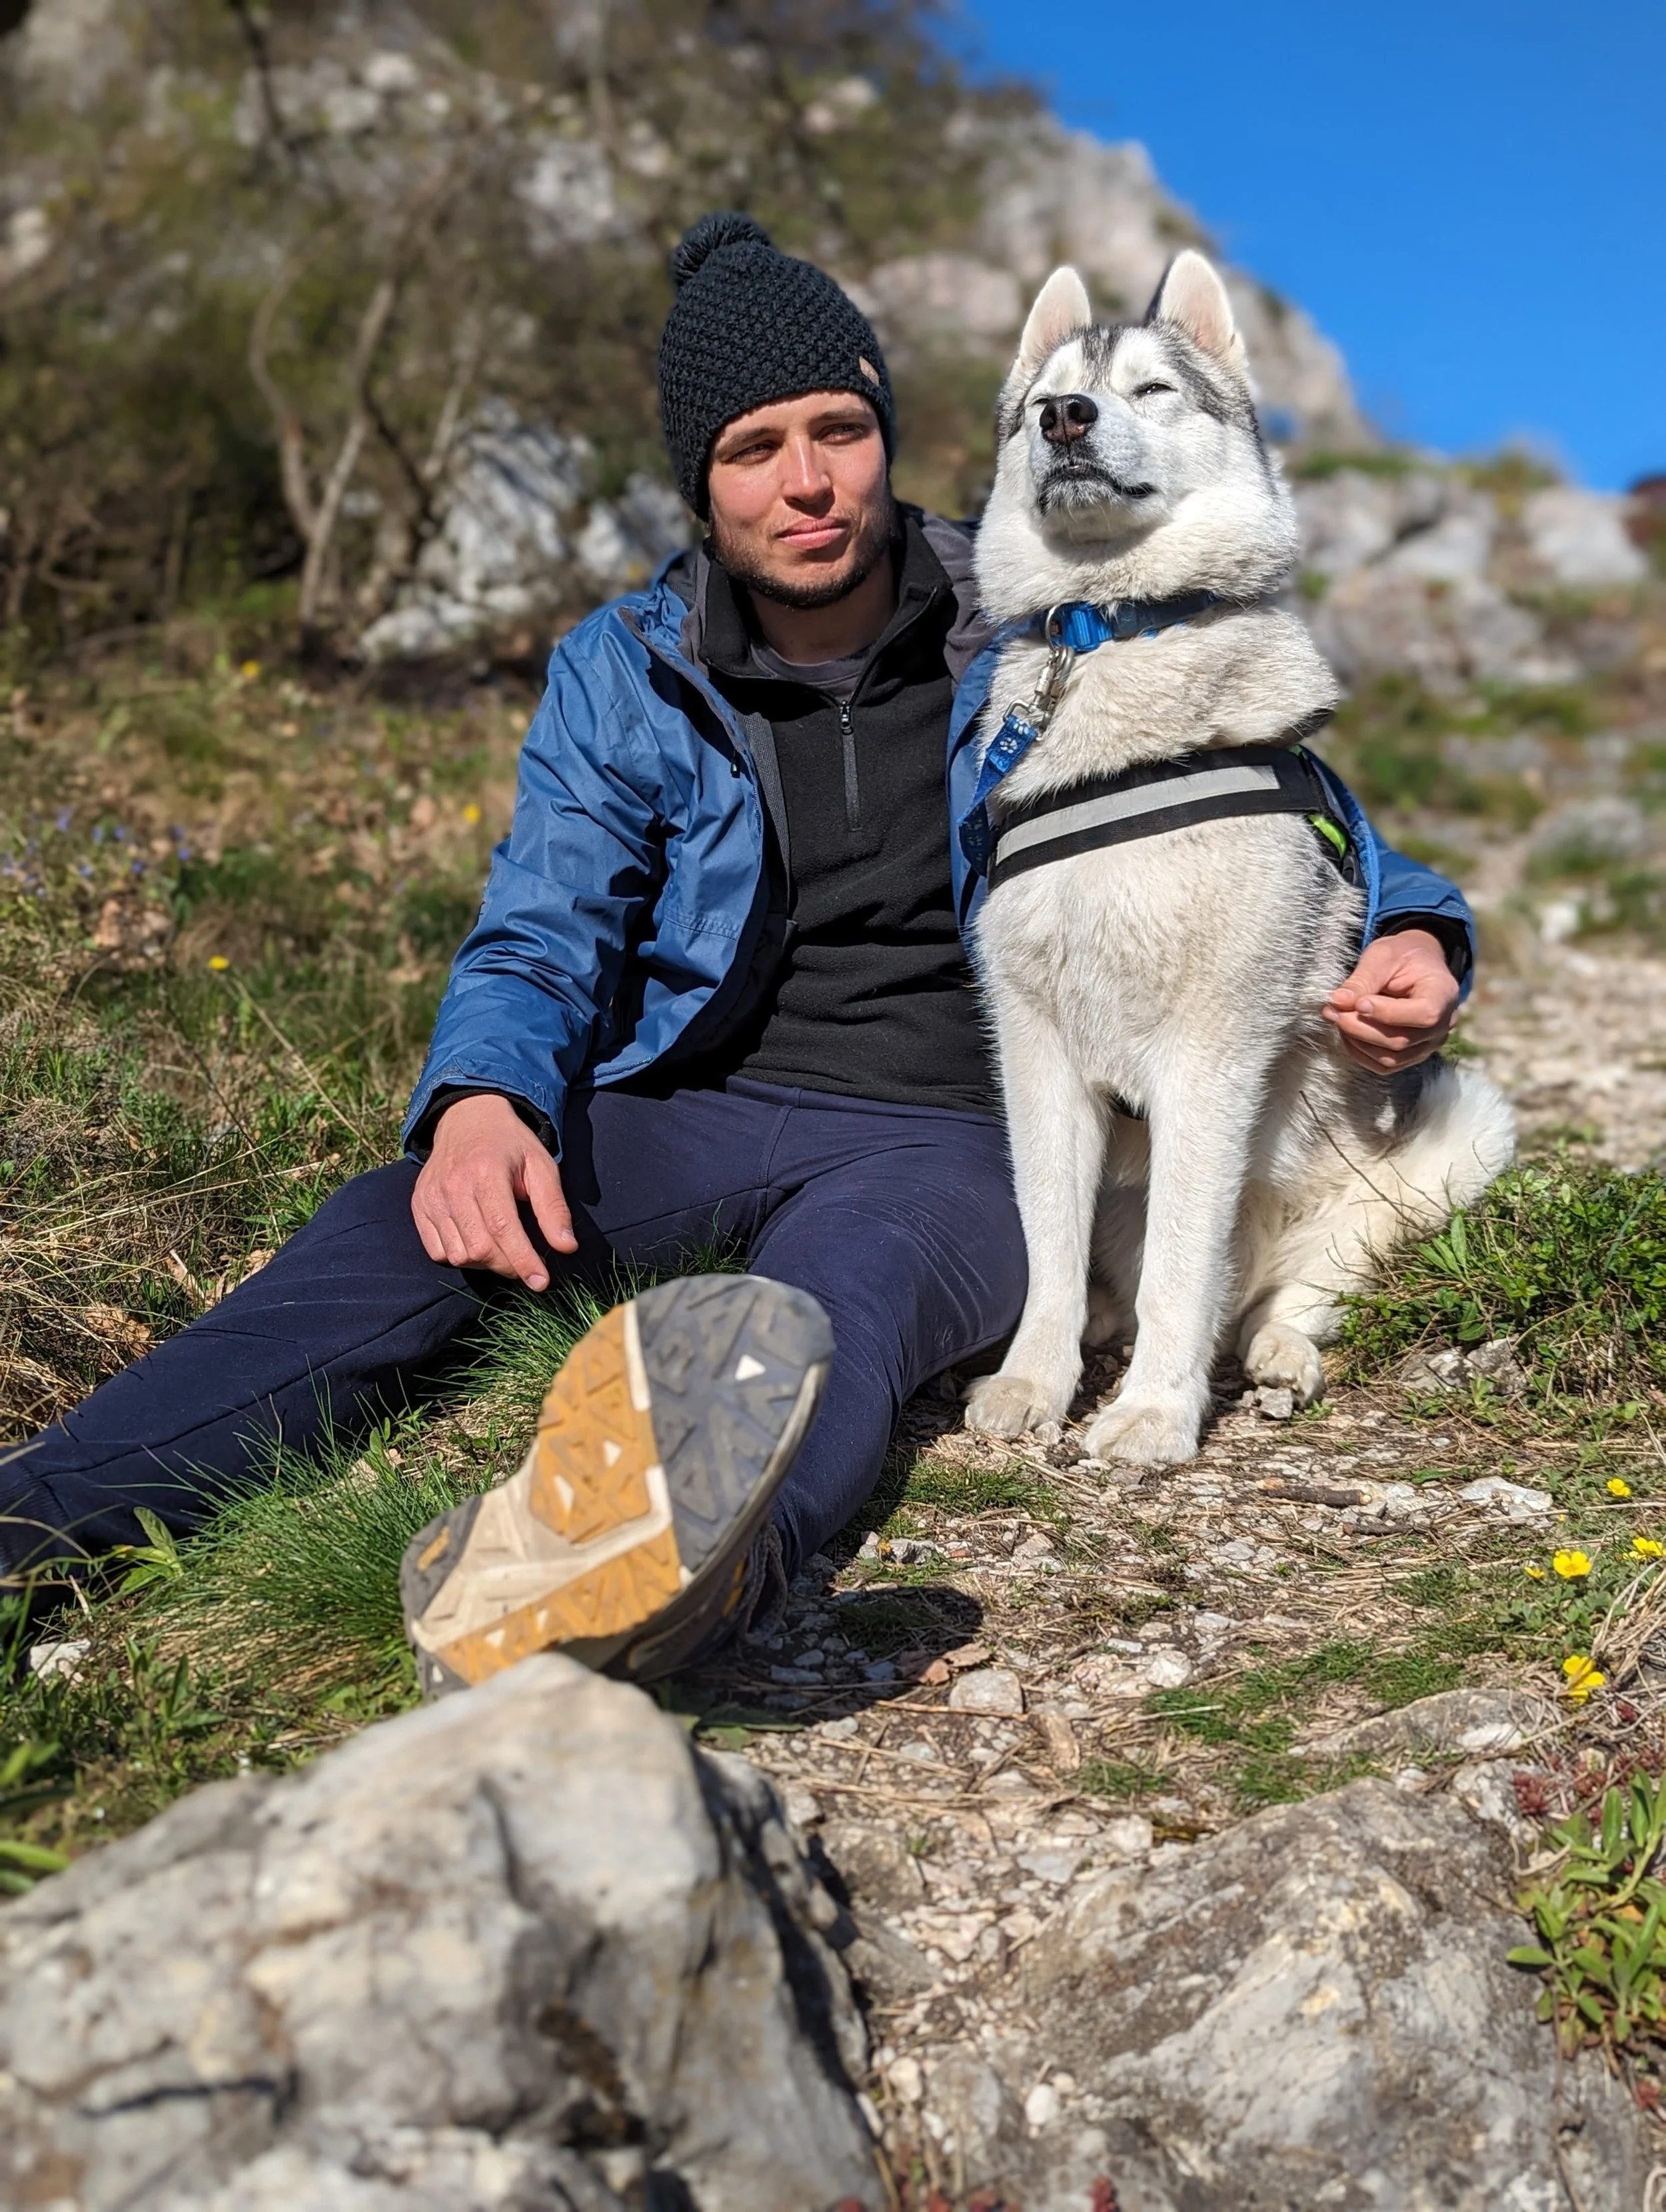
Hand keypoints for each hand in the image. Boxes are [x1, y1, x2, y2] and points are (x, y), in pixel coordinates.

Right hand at [412, 1093, 576, 1289]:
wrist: (467, 1118)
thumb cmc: (511, 1145)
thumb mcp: (541, 1166)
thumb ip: (553, 1207)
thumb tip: (566, 1248)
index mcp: (486, 1172)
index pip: (503, 1229)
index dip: (523, 1261)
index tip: (541, 1283)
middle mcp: (453, 1186)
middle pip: (479, 1249)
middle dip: (507, 1265)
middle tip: (524, 1260)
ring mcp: (431, 1197)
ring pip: (457, 1255)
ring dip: (484, 1263)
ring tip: (500, 1245)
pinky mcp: (419, 1206)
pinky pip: (436, 1252)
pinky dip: (458, 1256)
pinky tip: (475, 1240)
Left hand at [1322, 929, 1459, 1074]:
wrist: (1415, 966)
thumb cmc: (1403, 956)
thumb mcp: (1383, 956)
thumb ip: (1362, 979)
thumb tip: (1337, 1001)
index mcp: (1444, 994)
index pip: (1423, 1014)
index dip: (1387, 1013)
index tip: (1358, 1002)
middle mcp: (1443, 1025)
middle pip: (1401, 1041)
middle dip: (1361, 1027)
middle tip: (1334, 1010)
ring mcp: (1428, 1044)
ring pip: (1391, 1058)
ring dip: (1357, 1041)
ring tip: (1337, 1017)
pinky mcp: (1411, 1055)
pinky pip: (1385, 1065)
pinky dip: (1360, 1052)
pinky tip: (1347, 1032)